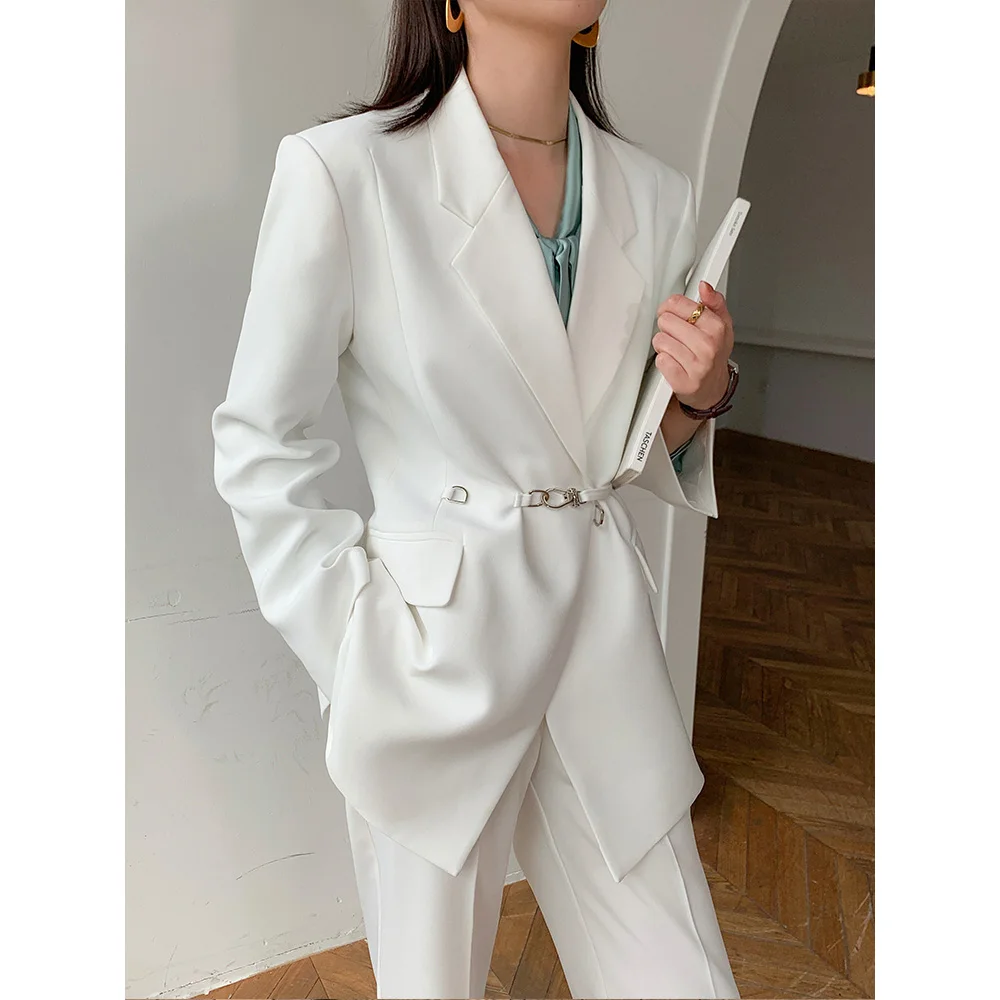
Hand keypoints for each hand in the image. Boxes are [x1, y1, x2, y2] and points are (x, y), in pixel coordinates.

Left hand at [652, 280, 734, 410]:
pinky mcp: (683, 381)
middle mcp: (708, 346)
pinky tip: (674, 362)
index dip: (670, 307)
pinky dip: (663, 361)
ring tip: (676, 349)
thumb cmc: (715, 354)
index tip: (672, 312)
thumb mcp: (722, 324)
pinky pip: (660, 360)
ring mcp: (696, 365)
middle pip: (666, 321)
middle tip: (676, 335)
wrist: (713, 388)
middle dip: (667, 327)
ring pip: (660, 340)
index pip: (678, 304)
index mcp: (716, 328)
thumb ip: (714, 302)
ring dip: (663, 345)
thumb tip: (705, 287)